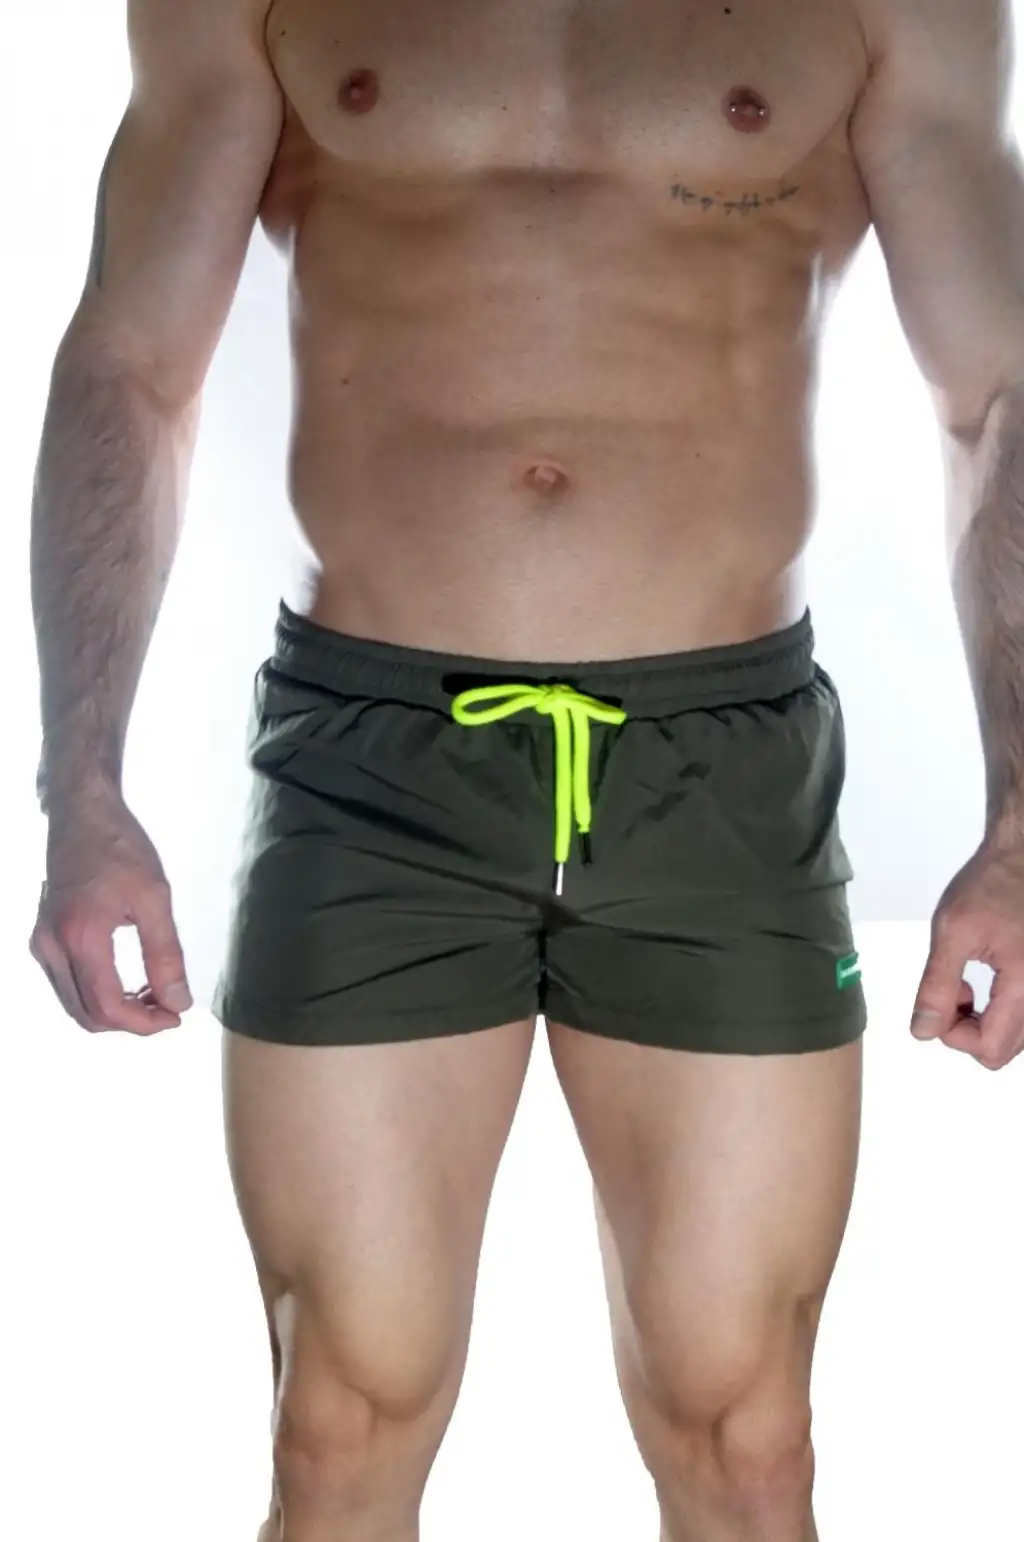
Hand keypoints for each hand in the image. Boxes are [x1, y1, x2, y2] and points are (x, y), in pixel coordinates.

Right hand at [30, 788, 191, 1034]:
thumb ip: (165, 954)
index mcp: (79, 938)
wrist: (82, 814)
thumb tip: (178, 1002)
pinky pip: (67, 985)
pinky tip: (129, 981)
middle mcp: (50, 947)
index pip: (108, 1007)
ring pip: (74, 1004)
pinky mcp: (42, 937)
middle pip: (87, 1014)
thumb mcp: (154, 897)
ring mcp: (41, 943)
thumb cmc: (121, 848)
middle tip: (168, 1008)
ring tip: (153, 995)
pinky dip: (97, 994)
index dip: (144, 1024)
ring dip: (113, 1010)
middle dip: (130, 1022)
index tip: (176, 1016)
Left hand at [912, 836, 1023, 1069]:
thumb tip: (924, 1031)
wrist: (1022, 858)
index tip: (941, 999)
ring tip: (969, 984)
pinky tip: (986, 980)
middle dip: (967, 1031)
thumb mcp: (953, 930)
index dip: (954, 1034)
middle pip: (1002, 1049)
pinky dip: (998, 1010)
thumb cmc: (990, 884)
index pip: (989, 1048)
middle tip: (954, 992)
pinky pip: (1020, 1016)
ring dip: (982, 1022)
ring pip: (1012, 1035)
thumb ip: (938, 984)